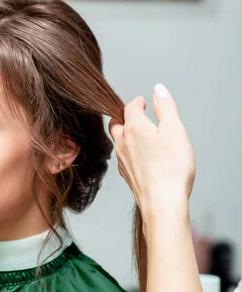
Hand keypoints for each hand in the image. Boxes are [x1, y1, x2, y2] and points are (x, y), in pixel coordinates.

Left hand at [109, 83, 194, 223]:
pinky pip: (122, 156)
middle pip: (116, 123)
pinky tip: (139, 155)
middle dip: (124, 116)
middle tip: (135, 114)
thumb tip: (157, 89)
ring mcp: (121, 159)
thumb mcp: (175, 130)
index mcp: (134, 128)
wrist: (162, 202)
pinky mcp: (126, 174)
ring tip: (138, 133)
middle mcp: (122, 142)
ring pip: (117, 140)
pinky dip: (128, 149)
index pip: (129, 107)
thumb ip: (166, 108)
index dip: (137, 102)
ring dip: (125, 133)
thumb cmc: (171, 168)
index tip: (143, 102)